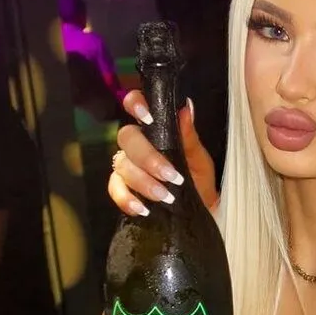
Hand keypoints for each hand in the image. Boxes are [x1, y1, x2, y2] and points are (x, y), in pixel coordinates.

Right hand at [111, 92, 217, 216]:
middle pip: (127, 138)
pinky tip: (142, 209)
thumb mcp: (200, 160)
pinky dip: (127, 199)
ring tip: (165, 197)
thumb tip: (186, 108)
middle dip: (147, 157)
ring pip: (122, 165)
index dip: (135, 104)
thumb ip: (190, 137)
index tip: (148, 118)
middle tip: (170, 176)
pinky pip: (115, 188)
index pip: (136, 105)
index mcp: (155, 130)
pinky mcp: (122, 188)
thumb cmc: (200, 180)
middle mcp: (137, 144)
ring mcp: (127, 165)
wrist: (200, 210)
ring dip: (143, 182)